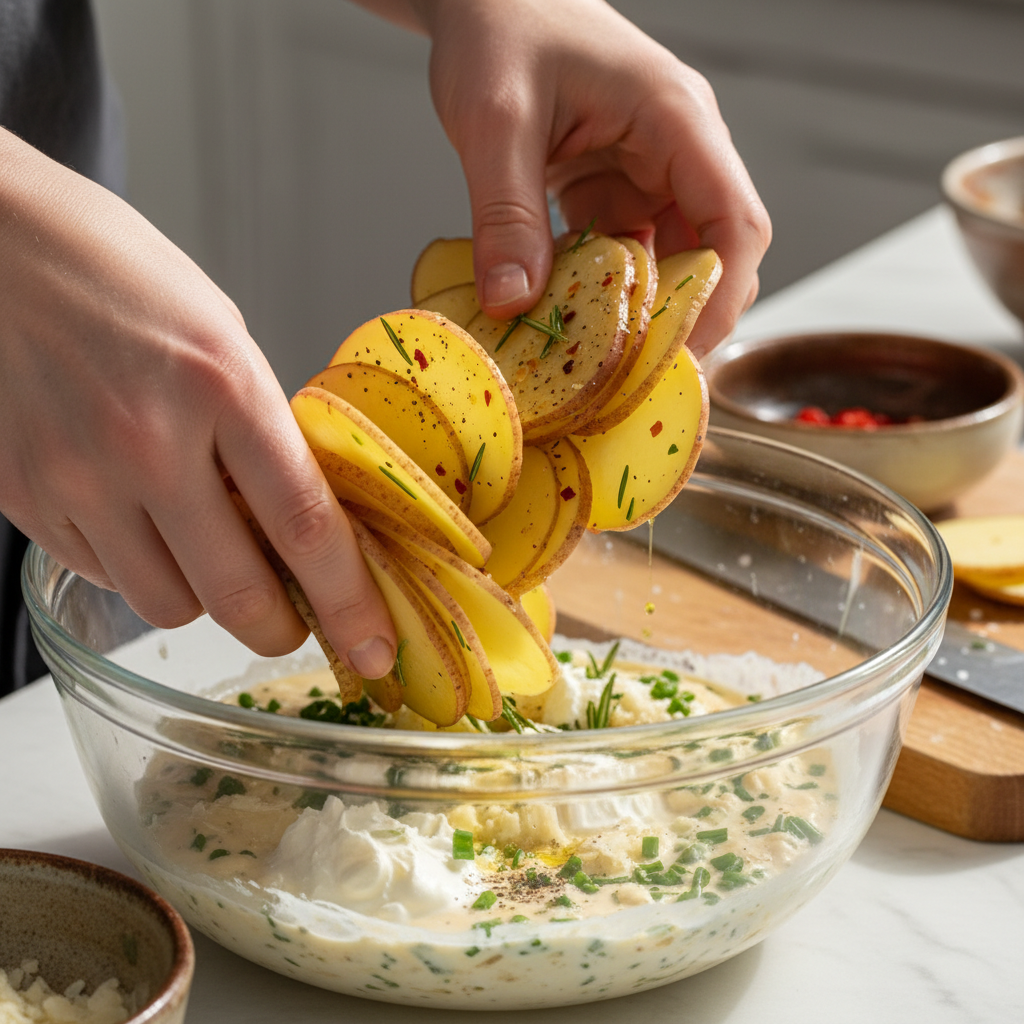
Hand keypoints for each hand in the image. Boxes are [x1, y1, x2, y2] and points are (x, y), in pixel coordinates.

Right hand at [0, 130, 395, 676]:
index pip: (306, 527)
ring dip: (204, 601)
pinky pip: (103, 575)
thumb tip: (294, 518)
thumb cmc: (119, 274)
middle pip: (237, 594)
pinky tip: (141, 522)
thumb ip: (259, 432)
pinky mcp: (24, 495)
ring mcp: (78, 476)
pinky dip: (138, 569)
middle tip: (292, 623)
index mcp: (223, 386)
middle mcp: (149, 441)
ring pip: (166, 606)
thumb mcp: (222, 338)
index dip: (350, 604)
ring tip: (208, 555)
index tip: (375, 647)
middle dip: (279, 629)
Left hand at [418, 0, 770, 356]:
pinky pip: (627, 253)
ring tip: (601, 361)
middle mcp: (677, 149)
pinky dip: (605, 291)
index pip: (736, 221)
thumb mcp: (494, 119)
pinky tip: (572, 318)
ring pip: (670, 260)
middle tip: (638, 377)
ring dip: (640, 310)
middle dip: (684, 316)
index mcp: (676, 119)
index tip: (685, 354)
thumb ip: (505, 212)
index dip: (723, 297)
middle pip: (715, 251)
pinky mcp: (616, 188)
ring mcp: (649, 172)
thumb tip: (514, 304)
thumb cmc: (501, 26)